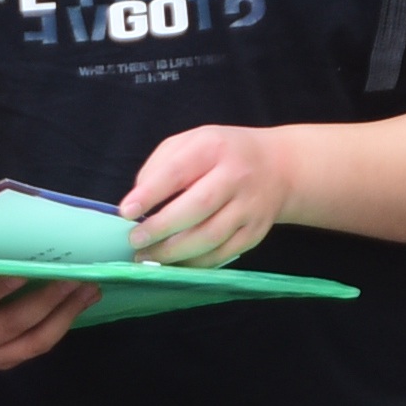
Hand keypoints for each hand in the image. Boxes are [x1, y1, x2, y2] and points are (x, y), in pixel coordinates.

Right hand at [0, 271, 97, 371]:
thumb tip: (14, 238)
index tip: (22, 271)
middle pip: (10, 324)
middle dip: (46, 300)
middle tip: (72, 276)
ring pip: (32, 342)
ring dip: (64, 314)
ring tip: (88, 289)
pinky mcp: (3, 361)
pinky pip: (38, 345)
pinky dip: (61, 323)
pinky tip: (79, 302)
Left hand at [122, 121, 297, 266]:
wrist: (279, 166)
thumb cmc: (223, 154)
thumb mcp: (192, 141)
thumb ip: (161, 164)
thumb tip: (138, 199)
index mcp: (213, 148)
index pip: (178, 171)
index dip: (150, 193)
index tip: (126, 211)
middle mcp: (236, 176)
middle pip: (197, 207)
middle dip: (161, 228)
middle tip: (135, 241)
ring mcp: (249, 207)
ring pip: (210, 236)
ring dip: (175, 252)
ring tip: (148, 256)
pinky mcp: (255, 232)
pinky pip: (223, 254)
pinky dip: (195, 263)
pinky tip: (175, 263)